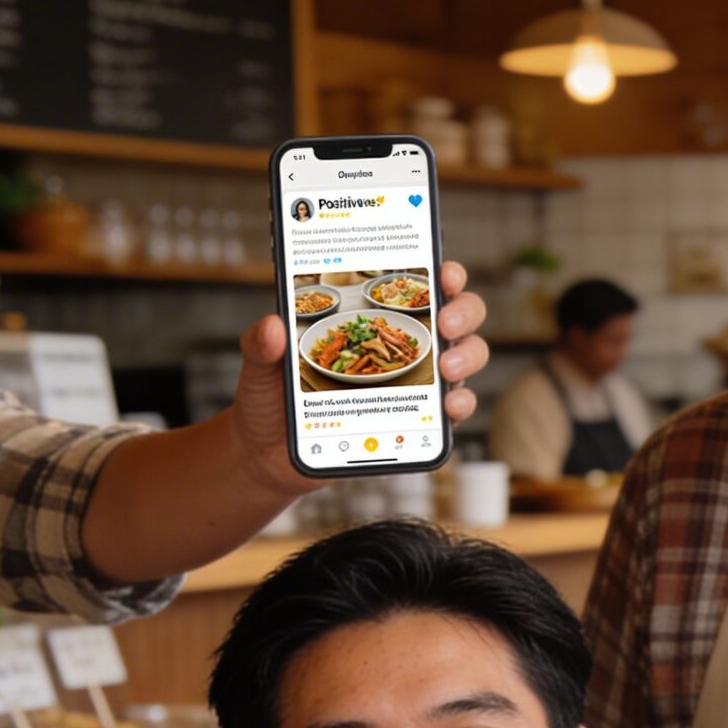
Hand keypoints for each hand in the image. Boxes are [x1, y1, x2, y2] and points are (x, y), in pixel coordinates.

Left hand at [223, 260, 492, 498]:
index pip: (419, 286)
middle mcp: (403, 345)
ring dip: (467, 356)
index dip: (442, 274)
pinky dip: (460, 405)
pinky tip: (450, 406)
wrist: (270, 455)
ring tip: (446, 367)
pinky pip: (453, 410)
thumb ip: (261, 344)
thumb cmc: (271, 400)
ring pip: (465, 357)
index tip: (443, 273)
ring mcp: (417, 383)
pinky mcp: (419, 421)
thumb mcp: (260, 366)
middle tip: (445, 322)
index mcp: (372, 320)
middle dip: (463, 311)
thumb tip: (272, 325)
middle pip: (457, 315)